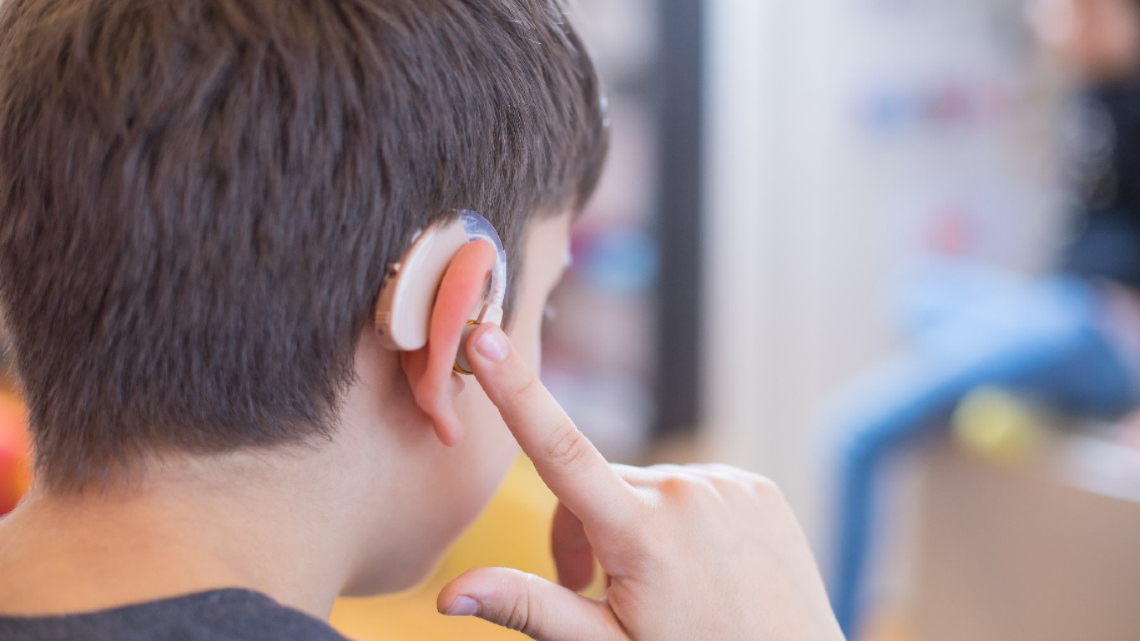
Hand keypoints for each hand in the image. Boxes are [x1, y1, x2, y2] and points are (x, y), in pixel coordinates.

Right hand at [438, 325, 844, 640]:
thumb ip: (530, 607)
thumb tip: (448, 594)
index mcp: (640, 534)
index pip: (559, 450)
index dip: (515, 391)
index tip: (484, 337)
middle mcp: (684, 494)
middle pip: (597, 489)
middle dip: (583, 529)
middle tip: (592, 588)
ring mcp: (726, 484)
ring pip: (645, 488)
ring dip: (635, 523)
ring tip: (659, 583)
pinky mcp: (755, 485)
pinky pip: (692, 488)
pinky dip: (681, 518)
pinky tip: (701, 564)